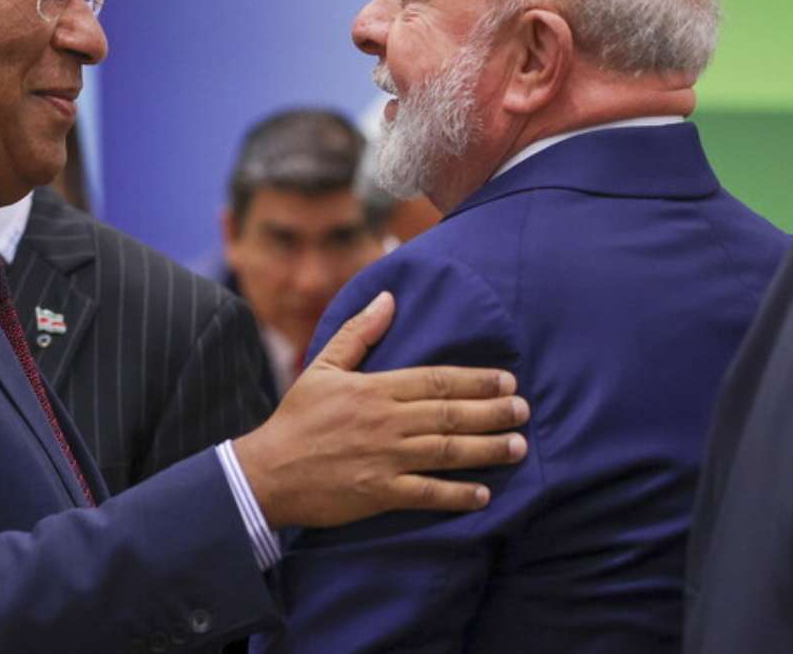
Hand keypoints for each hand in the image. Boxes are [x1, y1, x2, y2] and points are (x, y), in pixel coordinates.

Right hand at [233, 291, 528, 528]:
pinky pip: (427, 494)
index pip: (436, 380)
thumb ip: (359, 332)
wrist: (268, 472)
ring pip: (447, 451)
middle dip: (493, 412)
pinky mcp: (380, 493)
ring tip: (518, 447)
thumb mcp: (323, 366)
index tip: (506, 380)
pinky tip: (482, 495)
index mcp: (375, 389)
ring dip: (486, 449)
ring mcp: (386, 459)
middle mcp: (387, 422)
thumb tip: (388, 298)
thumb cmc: (297, 417)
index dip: (475, 380)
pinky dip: (457, 495)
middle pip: (450, 414)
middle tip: (524, 410)